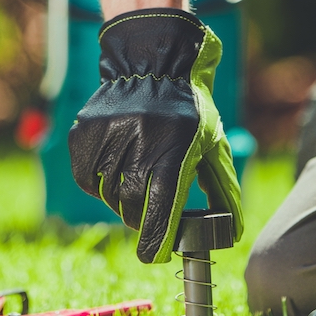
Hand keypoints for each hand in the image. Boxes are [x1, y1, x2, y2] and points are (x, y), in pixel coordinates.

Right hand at [68, 9, 243, 262]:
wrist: (154, 62)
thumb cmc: (190, 110)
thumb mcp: (212, 145)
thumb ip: (221, 189)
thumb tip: (231, 231)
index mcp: (174, 149)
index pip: (160, 210)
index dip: (156, 240)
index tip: (155, 253)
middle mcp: (139, 142)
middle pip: (132, 206)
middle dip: (141, 218)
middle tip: (150, 212)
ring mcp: (108, 136)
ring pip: (108, 194)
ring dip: (122, 199)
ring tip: (136, 181)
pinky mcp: (84, 133)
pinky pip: (87, 177)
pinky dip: (98, 183)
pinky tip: (115, 168)